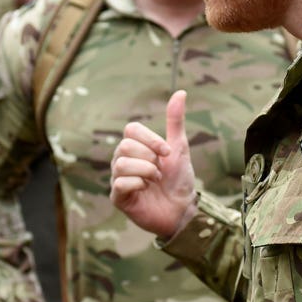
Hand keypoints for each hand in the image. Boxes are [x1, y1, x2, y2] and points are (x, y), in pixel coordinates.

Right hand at [110, 90, 197, 238]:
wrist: (184, 209)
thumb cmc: (179, 179)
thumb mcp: (179, 147)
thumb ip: (175, 121)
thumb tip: (181, 92)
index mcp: (135, 147)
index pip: (131, 130)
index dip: (150, 139)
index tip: (167, 152)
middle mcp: (122, 161)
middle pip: (125, 146)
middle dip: (149, 158)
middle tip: (160, 170)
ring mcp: (118, 179)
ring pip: (121, 164)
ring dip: (146, 171)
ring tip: (155, 180)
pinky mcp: (118, 198)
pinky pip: (120, 183)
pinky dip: (138, 184)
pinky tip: (146, 190)